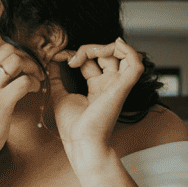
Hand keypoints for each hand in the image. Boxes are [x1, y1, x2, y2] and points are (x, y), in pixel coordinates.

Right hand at [0, 43, 45, 160]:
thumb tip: (8, 72)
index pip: (0, 49)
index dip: (19, 53)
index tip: (27, 62)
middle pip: (9, 50)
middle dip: (28, 56)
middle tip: (36, 68)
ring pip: (17, 61)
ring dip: (33, 67)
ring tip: (37, 78)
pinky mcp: (1, 102)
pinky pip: (24, 81)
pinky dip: (34, 83)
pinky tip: (34, 89)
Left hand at [49, 36, 143, 155]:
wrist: (80, 141)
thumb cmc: (72, 126)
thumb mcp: (59, 95)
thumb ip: (56, 77)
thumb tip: (52, 60)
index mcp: (96, 87)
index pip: (93, 60)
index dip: (78, 53)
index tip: (60, 57)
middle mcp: (109, 84)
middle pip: (107, 54)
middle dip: (88, 49)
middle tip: (70, 59)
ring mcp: (117, 85)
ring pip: (121, 54)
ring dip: (103, 47)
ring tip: (83, 54)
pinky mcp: (123, 87)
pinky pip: (135, 63)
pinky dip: (127, 49)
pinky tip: (114, 44)